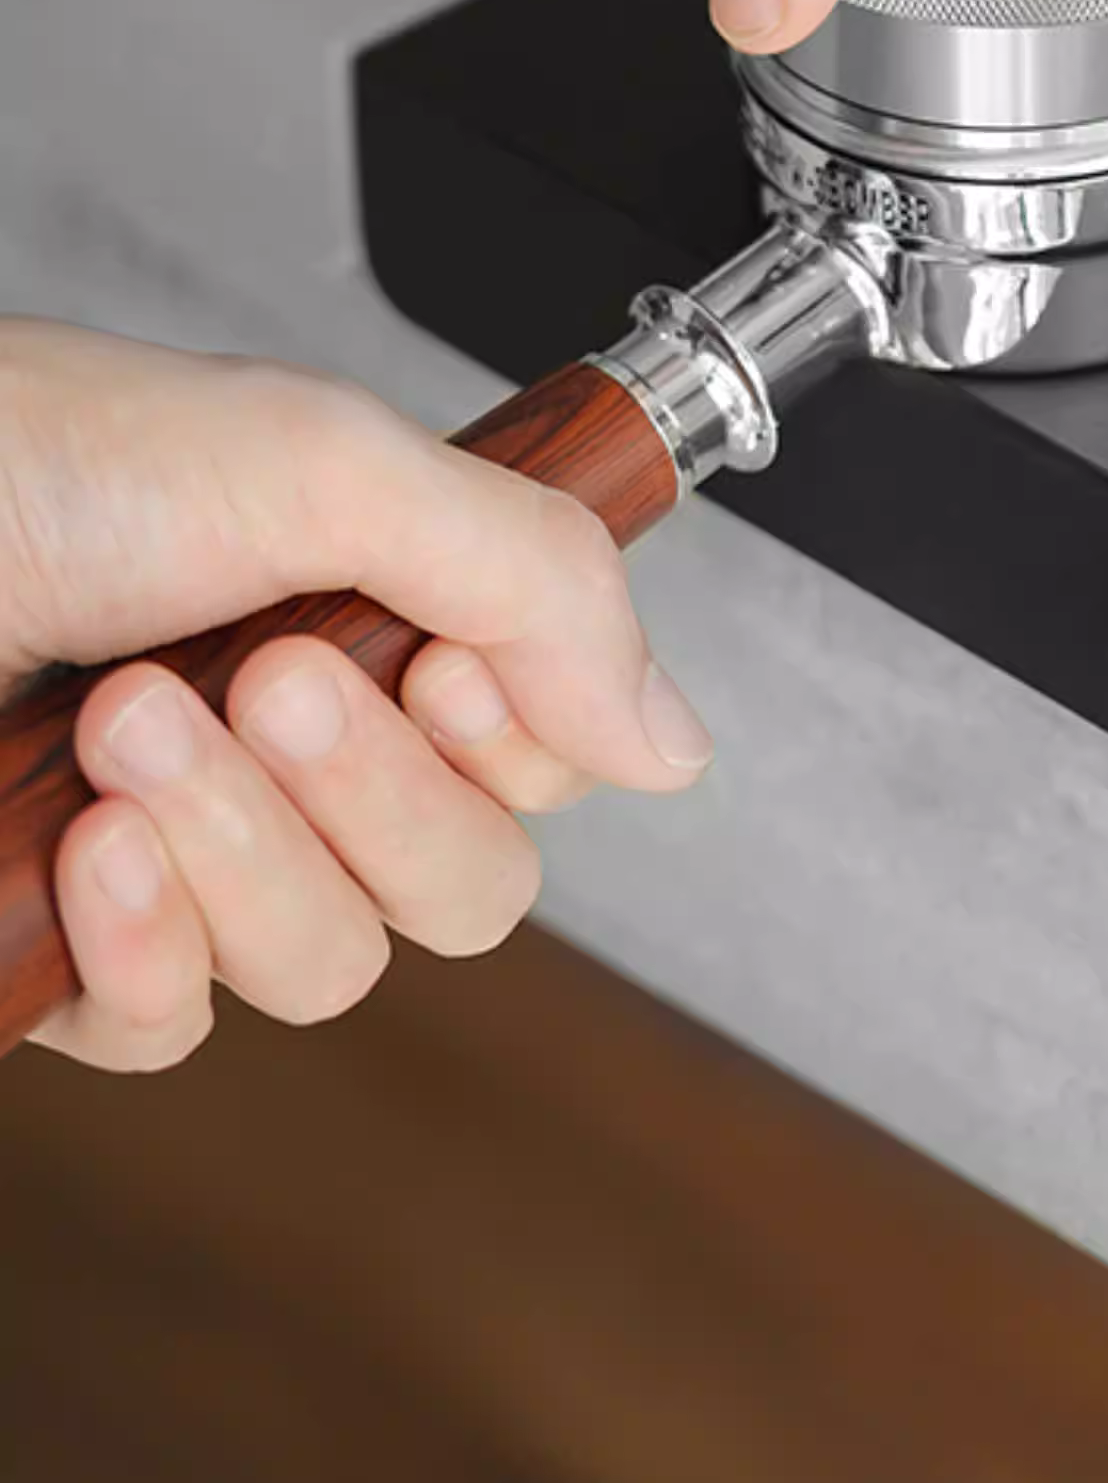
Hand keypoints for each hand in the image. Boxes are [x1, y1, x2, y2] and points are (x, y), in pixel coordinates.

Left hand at [0, 321, 712, 1070]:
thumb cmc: (34, 454)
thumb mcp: (333, 462)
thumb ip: (541, 584)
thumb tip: (669, 741)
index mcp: (390, 617)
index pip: (557, 755)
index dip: (515, 730)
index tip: (428, 647)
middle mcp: (309, 743)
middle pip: (470, 884)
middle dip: (375, 794)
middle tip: (269, 682)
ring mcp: (196, 850)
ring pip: (335, 966)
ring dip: (241, 847)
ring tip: (134, 725)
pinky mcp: (75, 944)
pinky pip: (178, 1028)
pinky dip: (144, 945)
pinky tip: (81, 845)